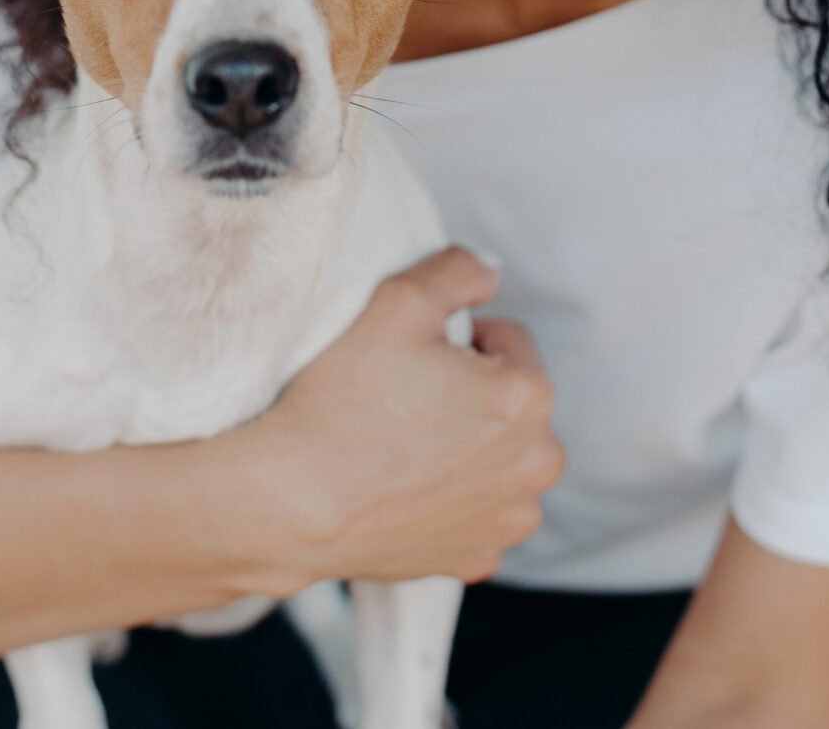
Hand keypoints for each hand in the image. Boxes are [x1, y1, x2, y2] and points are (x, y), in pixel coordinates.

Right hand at [240, 246, 565, 587]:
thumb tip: (491, 270)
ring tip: (403, 447)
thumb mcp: (398, 300)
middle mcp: (537, 464)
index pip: (508, 340)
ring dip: (468, 448)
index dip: (458, 339)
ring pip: (498, 458)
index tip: (413, 358)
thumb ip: (459, 269)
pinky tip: (405, 489)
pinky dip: (452, 500)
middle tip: (405, 400)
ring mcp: (509, 519)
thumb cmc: (343, 399)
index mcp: (530, 397)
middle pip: (511, 403)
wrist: (291, 501)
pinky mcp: (477, 559)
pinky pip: (477, 512)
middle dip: (471, 395)